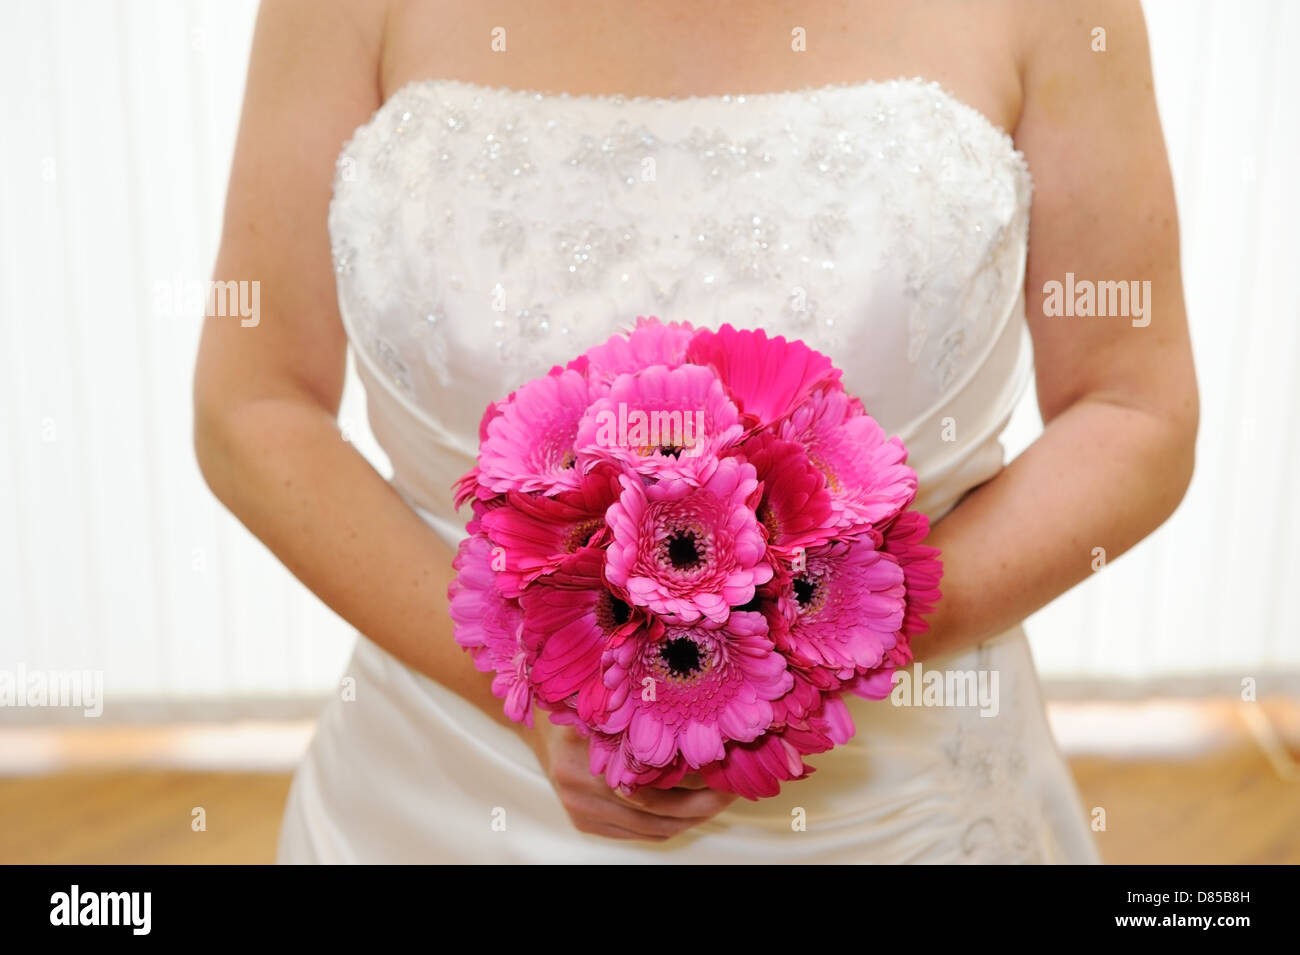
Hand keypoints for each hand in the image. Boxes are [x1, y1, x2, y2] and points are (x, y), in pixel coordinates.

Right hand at [525, 718, 738, 841]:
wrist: (537, 723)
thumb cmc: (577, 705)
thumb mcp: (604, 702)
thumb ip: (637, 717)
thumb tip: (701, 726)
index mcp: (585, 764)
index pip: (653, 791)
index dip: (695, 787)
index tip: (725, 772)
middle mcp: (582, 795)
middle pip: (657, 816)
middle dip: (702, 807)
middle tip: (732, 790)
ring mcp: (582, 813)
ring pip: (652, 830)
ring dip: (690, 818)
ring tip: (718, 798)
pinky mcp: (585, 824)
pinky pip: (639, 833)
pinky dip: (668, 822)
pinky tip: (689, 805)